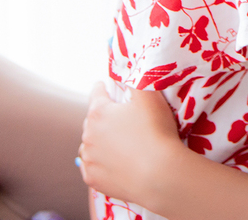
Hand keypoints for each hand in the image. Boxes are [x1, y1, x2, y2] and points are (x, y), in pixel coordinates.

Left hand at [79, 82, 180, 203]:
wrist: (160, 175)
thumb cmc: (156, 131)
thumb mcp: (149, 95)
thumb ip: (137, 77)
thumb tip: (129, 68)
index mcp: (98, 112)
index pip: (96, 92)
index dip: (104, 87)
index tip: (107, 86)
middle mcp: (87, 135)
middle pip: (92, 120)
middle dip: (103, 117)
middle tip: (121, 119)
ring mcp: (89, 159)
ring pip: (89, 144)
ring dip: (99, 141)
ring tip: (117, 142)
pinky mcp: (93, 179)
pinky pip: (91, 166)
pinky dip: (99, 162)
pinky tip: (112, 161)